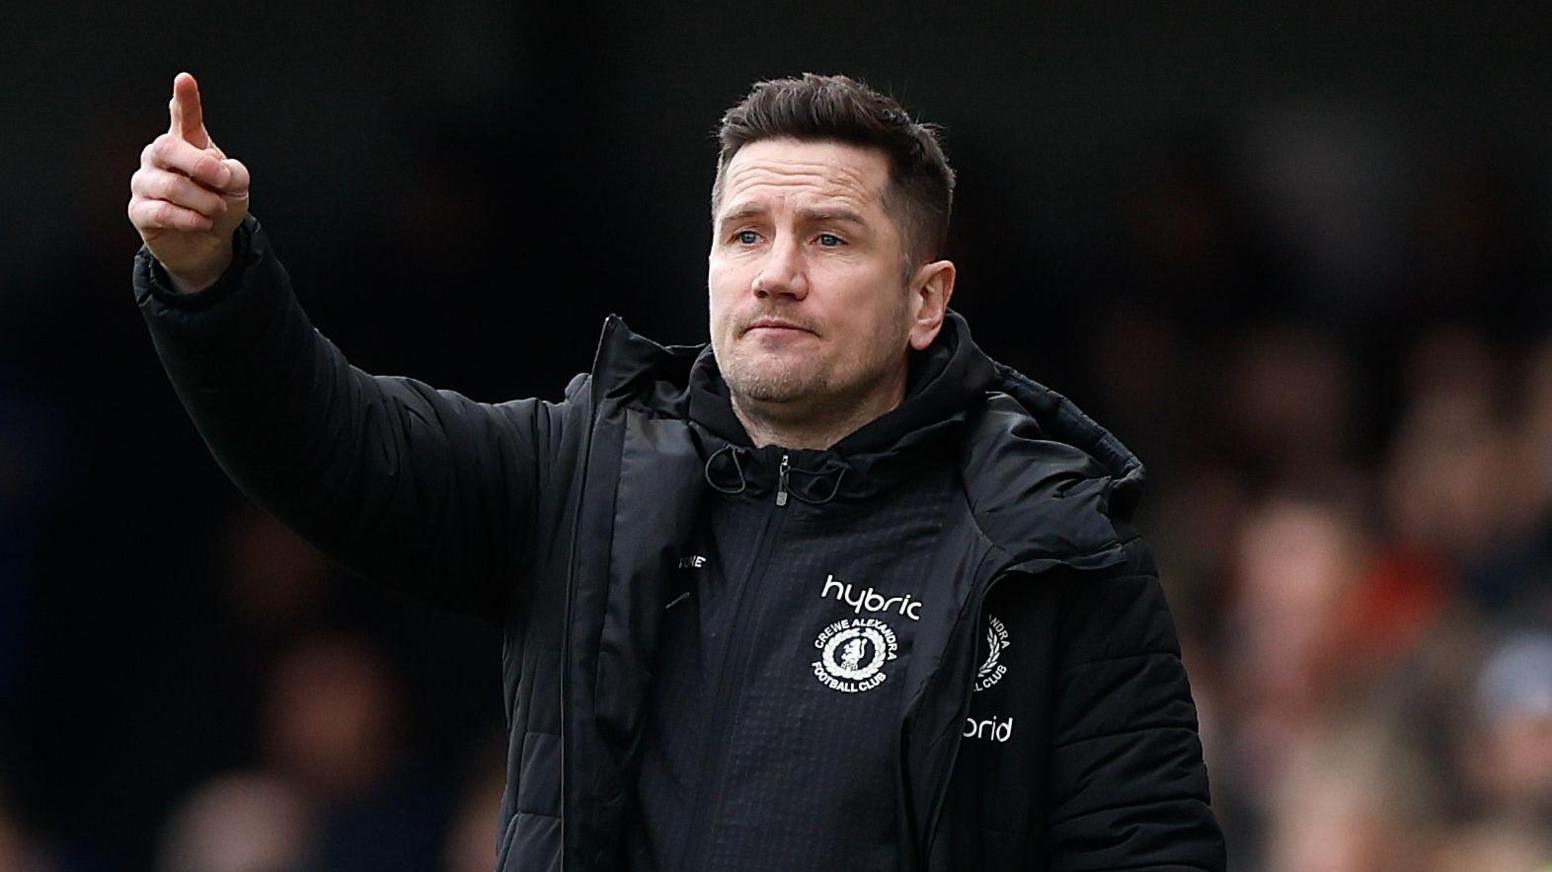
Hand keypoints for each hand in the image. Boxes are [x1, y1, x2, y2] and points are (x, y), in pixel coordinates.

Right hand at [128, 72, 251, 293]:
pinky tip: (202, 222)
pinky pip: (162, 211)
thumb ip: (230, 171)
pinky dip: (190, 219)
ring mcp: (145, 182)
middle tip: (222, 180)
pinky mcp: (140, 210)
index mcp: (186, 143)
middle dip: (199, 164)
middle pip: (168, 147)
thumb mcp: (236, 185)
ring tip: (215, 209)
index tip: (185, 79)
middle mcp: (159, 157)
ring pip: (170, 185)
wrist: (209, 242)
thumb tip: (211, 165)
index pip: (183, 117)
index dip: (184, 99)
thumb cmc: (219, 204)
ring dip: (204, 201)